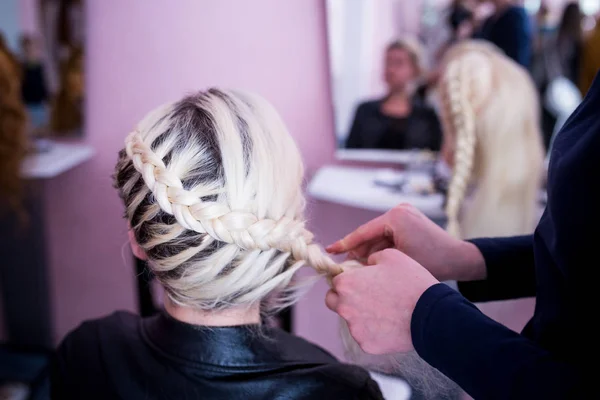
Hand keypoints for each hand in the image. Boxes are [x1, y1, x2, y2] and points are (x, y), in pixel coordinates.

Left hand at [325, 249, 437, 353]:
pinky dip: (373, 331)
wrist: (432, 315)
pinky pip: (364, 335)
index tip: (361, 281)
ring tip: (385, 311)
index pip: (335, 280)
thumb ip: (369, 259)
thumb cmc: (411, 282)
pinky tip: (390, 324)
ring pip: (350, 320)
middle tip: (368, 296)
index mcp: (346, 283)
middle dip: (345, 298)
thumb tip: (364, 266)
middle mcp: (344, 307)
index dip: (349, 279)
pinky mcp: (366, 345)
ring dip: (361, 315)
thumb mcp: (391, 256)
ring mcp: (354, 328)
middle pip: (334, 301)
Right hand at [326, 203, 484, 281]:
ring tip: (358, 268)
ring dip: (369, 251)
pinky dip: (380, 248)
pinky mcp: (408, 220)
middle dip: (358, 250)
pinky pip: (387, 235)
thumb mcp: (398, 262)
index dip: (345, 243)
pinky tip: (373, 262)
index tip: (329, 250)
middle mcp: (398, 210)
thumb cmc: (432, 263)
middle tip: (345, 267)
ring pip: (378, 235)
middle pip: (370, 233)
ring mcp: (404, 213)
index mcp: (396, 217)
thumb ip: (372, 261)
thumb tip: (351, 263)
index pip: (364, 232)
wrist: (459, 259)